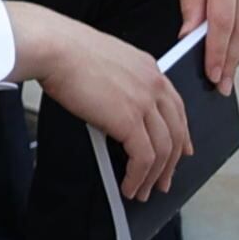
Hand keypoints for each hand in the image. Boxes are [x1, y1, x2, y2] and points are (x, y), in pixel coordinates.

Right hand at [13, 5, 192, 200]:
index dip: (182, 134)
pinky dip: (138, 177)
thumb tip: (119, 110)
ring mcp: (145, 103)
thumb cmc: (67, 51)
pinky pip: (144, 158)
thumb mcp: (108, 63)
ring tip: (143, 192)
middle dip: (172, 163)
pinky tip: (129, 187)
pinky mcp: (130, 120)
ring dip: (154, 176)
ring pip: (163, 150)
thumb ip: (123, 83)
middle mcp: (154, 85)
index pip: (176, 108)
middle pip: (176, 132)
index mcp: (150, 69)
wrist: (54, 47)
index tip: (183, 151)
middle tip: (164, 181)